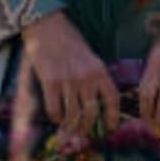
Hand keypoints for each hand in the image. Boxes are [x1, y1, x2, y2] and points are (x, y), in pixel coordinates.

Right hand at [17, 12, 114, 137]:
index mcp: (100, 71)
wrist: (47, 27)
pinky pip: (54, 109)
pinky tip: (57, 118)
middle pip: (91, 112)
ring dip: (71, 126)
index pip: (112, 100)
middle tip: (85, 134)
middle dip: (88, 127)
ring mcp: (67, 81)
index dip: (112, 117)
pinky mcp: (49, 82)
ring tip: (70, 130)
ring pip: (72, 114)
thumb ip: (95, 78)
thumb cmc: (70, 42)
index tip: (110, 128)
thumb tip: (96, 103)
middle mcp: (86, 78)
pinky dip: (56, 117)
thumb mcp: (90, 58)